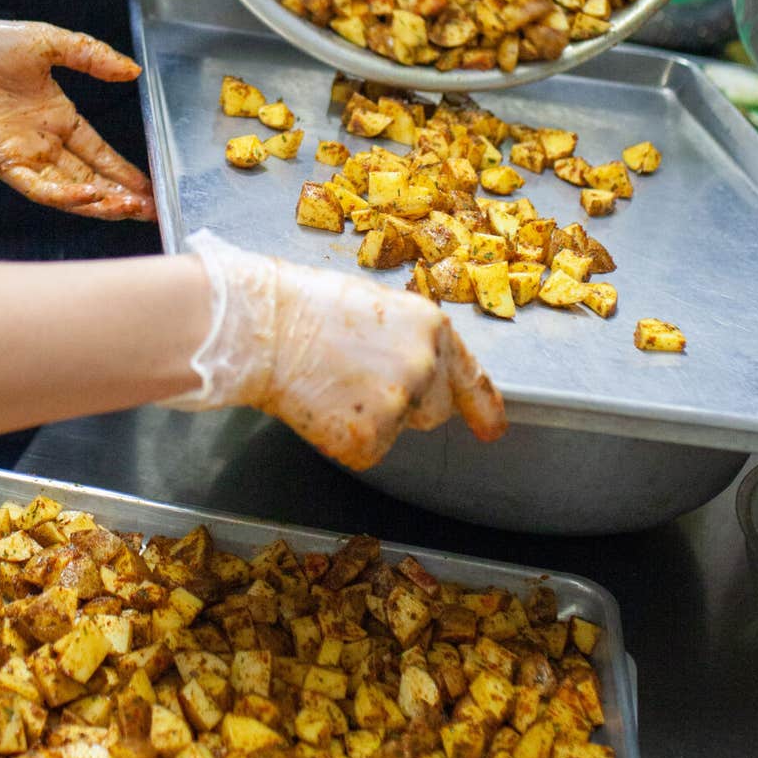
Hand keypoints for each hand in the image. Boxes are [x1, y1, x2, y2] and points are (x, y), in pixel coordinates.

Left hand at [0, 0, 154, 220]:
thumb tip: (133, 70)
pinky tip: (91, 196)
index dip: (126, 171)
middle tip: (154, 210)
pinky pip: (38, 187)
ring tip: (133, 209)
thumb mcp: (52, 43)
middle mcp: (44, 143)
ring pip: (69, 191)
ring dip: (101, 202)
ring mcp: (25, 155)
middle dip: (123, 196)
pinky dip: (65, 196)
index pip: (100, 153)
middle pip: (91, 179)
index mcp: (58, 118)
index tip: (152, 186)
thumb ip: (92, 56)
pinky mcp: (3, 162)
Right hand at [166, 230, 505, 468]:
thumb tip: (416, 371)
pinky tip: (321, 404)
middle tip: (359, 381)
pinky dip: (342, 437)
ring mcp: (401, 406)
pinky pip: (365, 450)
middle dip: (408, 403)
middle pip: (435, 409)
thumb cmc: (307, 307)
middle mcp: (427, 368)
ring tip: (332, 383)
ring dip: (372, 419)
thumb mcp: (377, 308)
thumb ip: (408, 341)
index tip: (493, 430)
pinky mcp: (370, 439)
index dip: (484, 407)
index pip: (470, 377)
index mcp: (431, 327)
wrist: (265, 328)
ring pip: (397, 430)